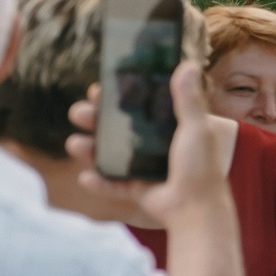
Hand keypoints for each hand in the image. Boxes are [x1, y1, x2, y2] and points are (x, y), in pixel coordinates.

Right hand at [64, 63, 237, 227]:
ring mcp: (146, 168)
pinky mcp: (139, 190)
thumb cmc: (200, 169)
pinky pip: (113, 184)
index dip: (116, 97)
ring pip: (109, 155)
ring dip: (89, 149)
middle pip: (117, 128)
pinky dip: (99, 182)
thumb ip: (188, 100)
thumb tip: (188, 64)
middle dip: (94, 120)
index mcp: (170, 127)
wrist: (197, 212)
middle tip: (79, 113)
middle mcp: (156, 145)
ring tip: (75, 145)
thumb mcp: (195, 129)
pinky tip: (86, 177)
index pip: (138, 105)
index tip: (96, 89)